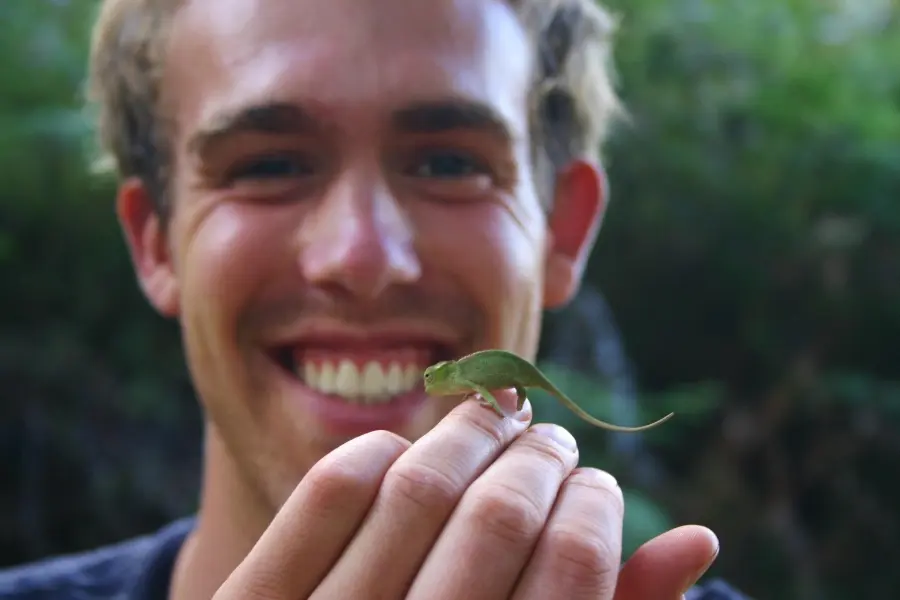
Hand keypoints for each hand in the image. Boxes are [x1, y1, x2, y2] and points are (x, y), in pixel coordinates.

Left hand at [213, 391, 718, 599]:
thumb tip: (697, 540)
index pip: (574, 567)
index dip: (596, 508)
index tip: (595, 485)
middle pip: (499, 516)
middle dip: (541, 460)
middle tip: (550, 441)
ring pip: (418, 485)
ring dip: (472, 433)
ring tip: (496, 420)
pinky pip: (331, 488)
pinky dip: (380, 450)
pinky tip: (406, 449)